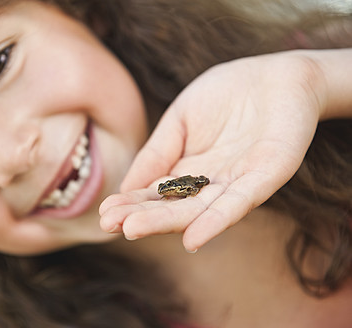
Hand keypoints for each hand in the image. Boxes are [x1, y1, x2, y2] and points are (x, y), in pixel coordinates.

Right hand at [100, 52, 323, 250]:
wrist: (276, 73)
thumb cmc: (226, 92)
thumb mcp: (179, 120)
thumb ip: (157, 152)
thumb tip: (126, 186)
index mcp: (189, 170)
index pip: (157, 192)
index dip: (131, 202)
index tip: (105, 213)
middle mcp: (211, 183)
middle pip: (174, 207)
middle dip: (143, 217)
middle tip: (111, 226)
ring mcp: (238, 183)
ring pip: (200, 209)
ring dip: (167, 223)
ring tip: (133, 229)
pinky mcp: (266, 176)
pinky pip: (239, 202)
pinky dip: (216, 221)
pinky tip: (192, 239)